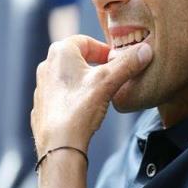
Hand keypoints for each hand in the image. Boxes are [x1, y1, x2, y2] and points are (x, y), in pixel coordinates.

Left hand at [31, 35, 152, 157]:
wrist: (58, 147)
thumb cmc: (79, 109)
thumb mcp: (109, 81)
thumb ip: (128, 63)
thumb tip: (146, 49)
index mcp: (60, 52)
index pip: (85, 40)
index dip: (103, 49)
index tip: (116, 60)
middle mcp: (47, 65)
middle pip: (77, 57)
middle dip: (96, 64)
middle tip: (111, 75)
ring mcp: (42, 86)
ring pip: (69, 76)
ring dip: (85, 80)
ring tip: (101, 93)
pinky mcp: (42, 105)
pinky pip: (62, 93)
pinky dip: (75, 96)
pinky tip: (86, 109)